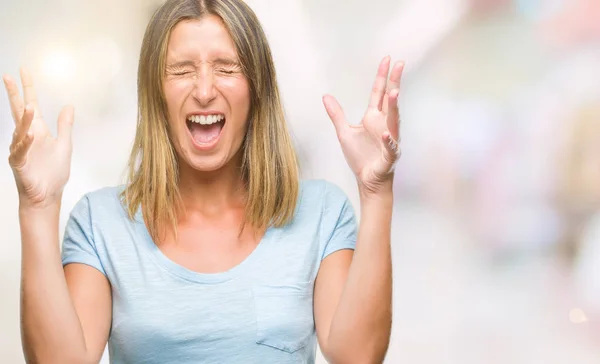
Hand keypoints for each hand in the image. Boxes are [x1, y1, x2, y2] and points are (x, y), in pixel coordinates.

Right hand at [4, 68, 73, 208]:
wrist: (49, 195)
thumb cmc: (54, 172)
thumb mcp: (64, 144)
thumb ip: (65, 125)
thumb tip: (69, 105)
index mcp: (38, 131)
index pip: (31, 105)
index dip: (27, 89)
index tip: (23, 72)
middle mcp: (26, 137)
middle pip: (18, 112)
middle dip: (13, 95)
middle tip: (8, 77)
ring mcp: (20, 149)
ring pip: (20, 130)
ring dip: (25, 118)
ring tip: (31, 106)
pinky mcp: (19, 163)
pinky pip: (20, 151)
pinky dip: (24, 142)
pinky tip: (29, 134)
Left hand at [323, 56, 402, 194]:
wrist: (368, 179)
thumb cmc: (360, 157)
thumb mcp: (344, 132)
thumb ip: (336, 114)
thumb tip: (325, 96)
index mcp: (374, 117)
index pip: (378, 93)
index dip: (382, 76)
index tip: (388, 60)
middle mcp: (384, 124)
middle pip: (390, 100)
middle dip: (394, 82)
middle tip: (400, 64)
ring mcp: (389, 139)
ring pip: (394, 120)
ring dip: (394, 107)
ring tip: (394, 92)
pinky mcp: (389, 155)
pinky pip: (390, 147)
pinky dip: (389, 141)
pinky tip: (386, 134)